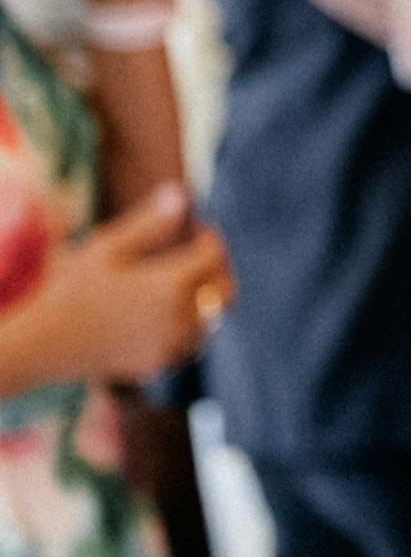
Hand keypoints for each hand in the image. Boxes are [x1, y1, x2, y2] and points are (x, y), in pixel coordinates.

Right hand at [1, 185, 230, 388]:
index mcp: (170, 284)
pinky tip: (171, 313)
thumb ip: (149, 223)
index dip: (211, 238)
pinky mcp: (158, 363)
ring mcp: (170, 344)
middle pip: (223, 289)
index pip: (214, 256)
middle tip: (201, 256)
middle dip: (218, 269)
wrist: (42, 343)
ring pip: (211, 319)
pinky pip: (190, 344)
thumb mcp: (106, 248)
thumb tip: (180, 193)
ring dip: (207, 300)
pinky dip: (190, 327)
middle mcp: (179, 317)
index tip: (199, 230)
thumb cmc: (70, 289)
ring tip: (188, 283)